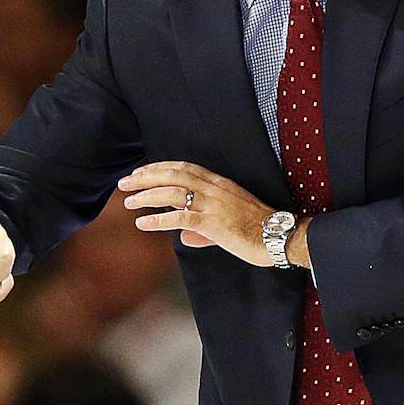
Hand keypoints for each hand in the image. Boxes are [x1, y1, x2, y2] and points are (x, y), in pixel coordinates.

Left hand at [119, 161, 289, 267]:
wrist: (277, 236)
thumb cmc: (257, 228)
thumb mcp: (230, 217)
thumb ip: (204, 223)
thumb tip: (184, 236)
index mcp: (220, 183)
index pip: (184, 168)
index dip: (159, 168)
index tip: (141, 172)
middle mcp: (214, 189)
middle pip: (173, 176)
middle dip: (145, 178)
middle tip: (125, 184)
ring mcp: (213, 205)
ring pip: (172, 194)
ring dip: (146, 197)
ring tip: (129, 203)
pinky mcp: (212, 223)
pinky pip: (179, 218)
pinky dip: (158, 220)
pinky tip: (143, 223)